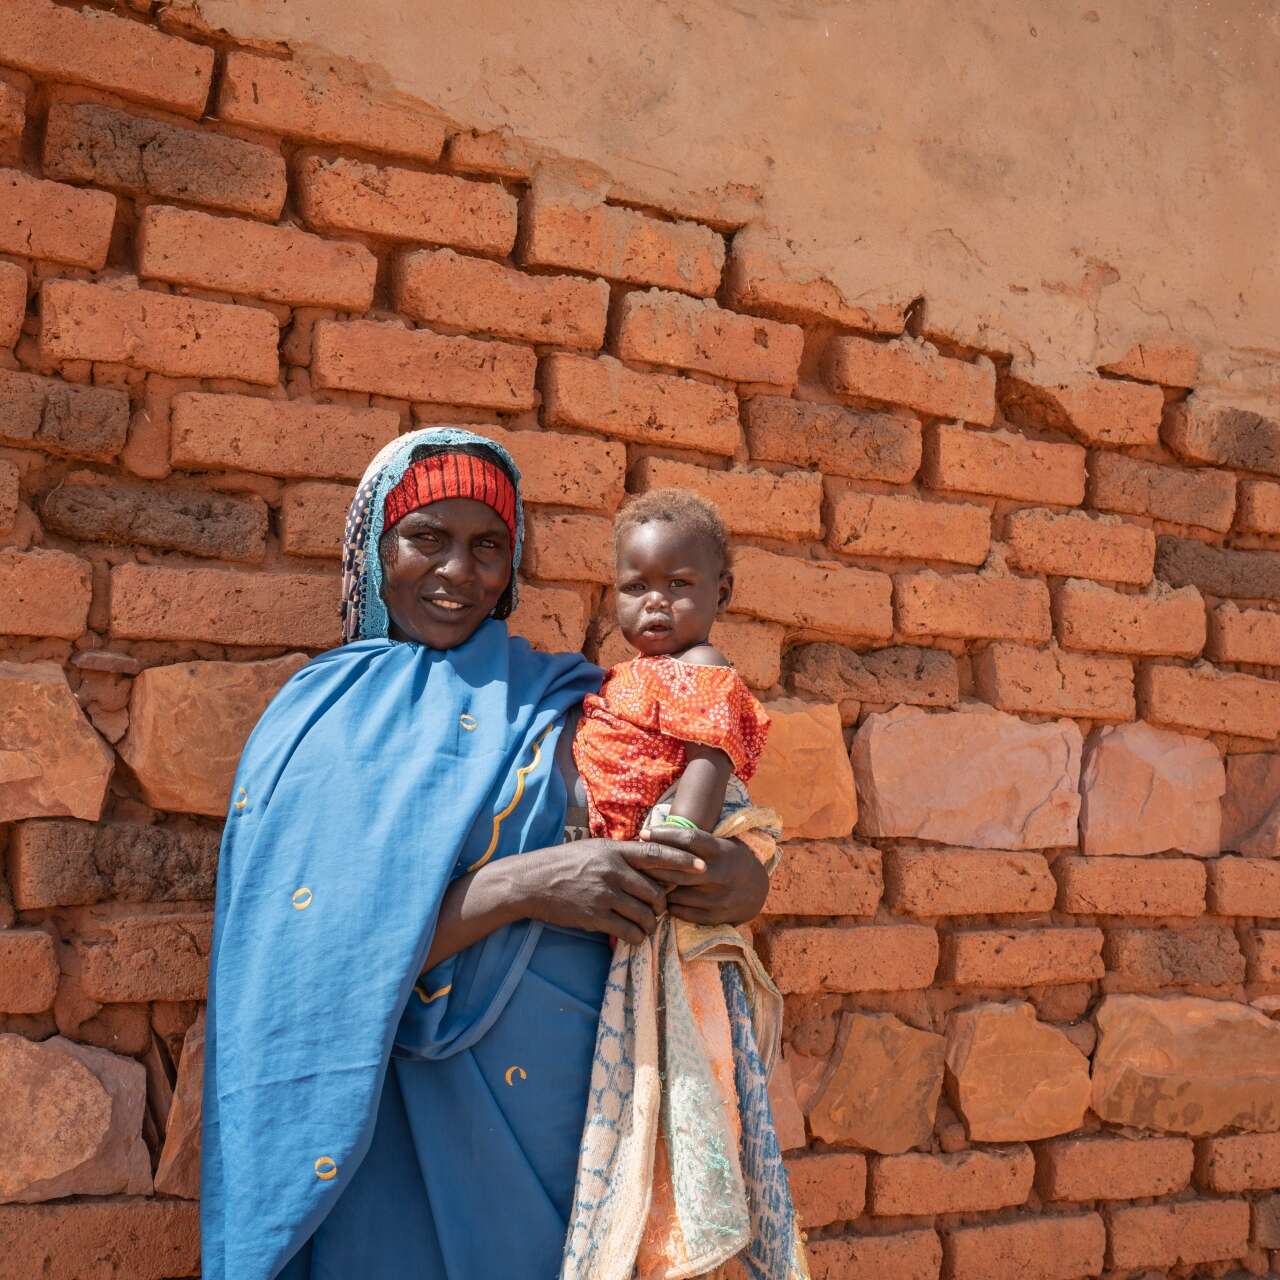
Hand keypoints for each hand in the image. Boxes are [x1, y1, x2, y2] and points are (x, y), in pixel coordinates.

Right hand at [504, 838, 705, 944]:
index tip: (703, 868)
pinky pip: (629, 931)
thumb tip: (648, 861)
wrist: (531, 882)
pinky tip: (633, 936)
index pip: (657, 854)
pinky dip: (636, 936)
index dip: (683, 862)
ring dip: (650, 923)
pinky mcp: (595, 916)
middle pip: (655, 891)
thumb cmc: (563, 864)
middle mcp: (613, 870)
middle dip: (662, 905)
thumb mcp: (593, 850)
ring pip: (645, 914)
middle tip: (659, 909)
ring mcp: (604, 894)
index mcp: (614, 851)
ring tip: (645, 925)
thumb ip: (620, 855)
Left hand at [637, 824, 768, 925]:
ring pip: (676, 893)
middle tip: (635, 861)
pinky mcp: (715, 916)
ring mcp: (718, 897)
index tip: (643, 834)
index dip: (663, 835)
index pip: (688, 839)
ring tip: (645, 882)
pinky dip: (669, 905)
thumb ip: (696, 842)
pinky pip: (681, 912)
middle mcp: (720, 874)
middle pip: (677, 869)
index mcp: (721, 851)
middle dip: (653, 865)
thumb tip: (658, 831)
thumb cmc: (731, 861)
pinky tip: (664, 898)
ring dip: (659, 888)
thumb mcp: (721, 845)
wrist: (758, 890)